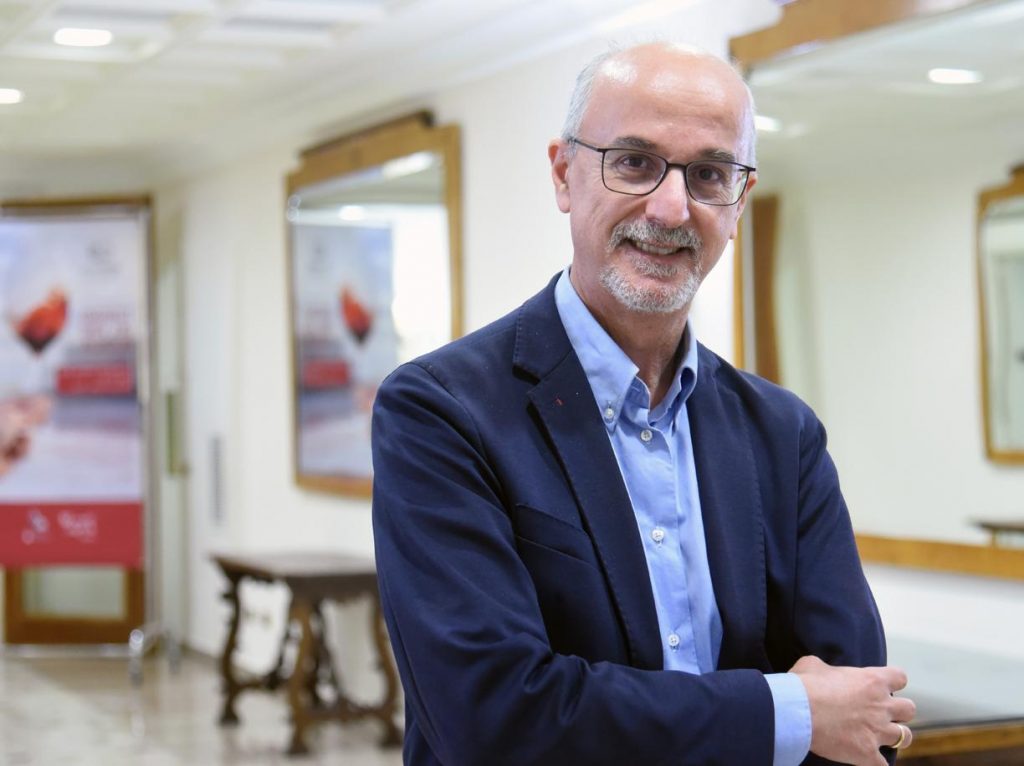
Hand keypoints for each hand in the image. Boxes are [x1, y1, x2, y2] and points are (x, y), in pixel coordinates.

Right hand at [791, 655, 915, 765]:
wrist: (798, 713)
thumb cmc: (804, 685)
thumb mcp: (813, 665)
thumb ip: (826, 668)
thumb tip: (822, 672)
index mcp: (872, 680)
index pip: (899, 677)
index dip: (893, 682)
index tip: (882, 686)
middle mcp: (881, 705)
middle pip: (909, 709)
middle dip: (899, 712)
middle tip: (881, 713)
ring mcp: (877, 731)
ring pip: (905, 737)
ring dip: (895, 737)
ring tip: (880, 737)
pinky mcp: (867, 753)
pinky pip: (884, 764)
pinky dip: (876, 763)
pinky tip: (867, 759)